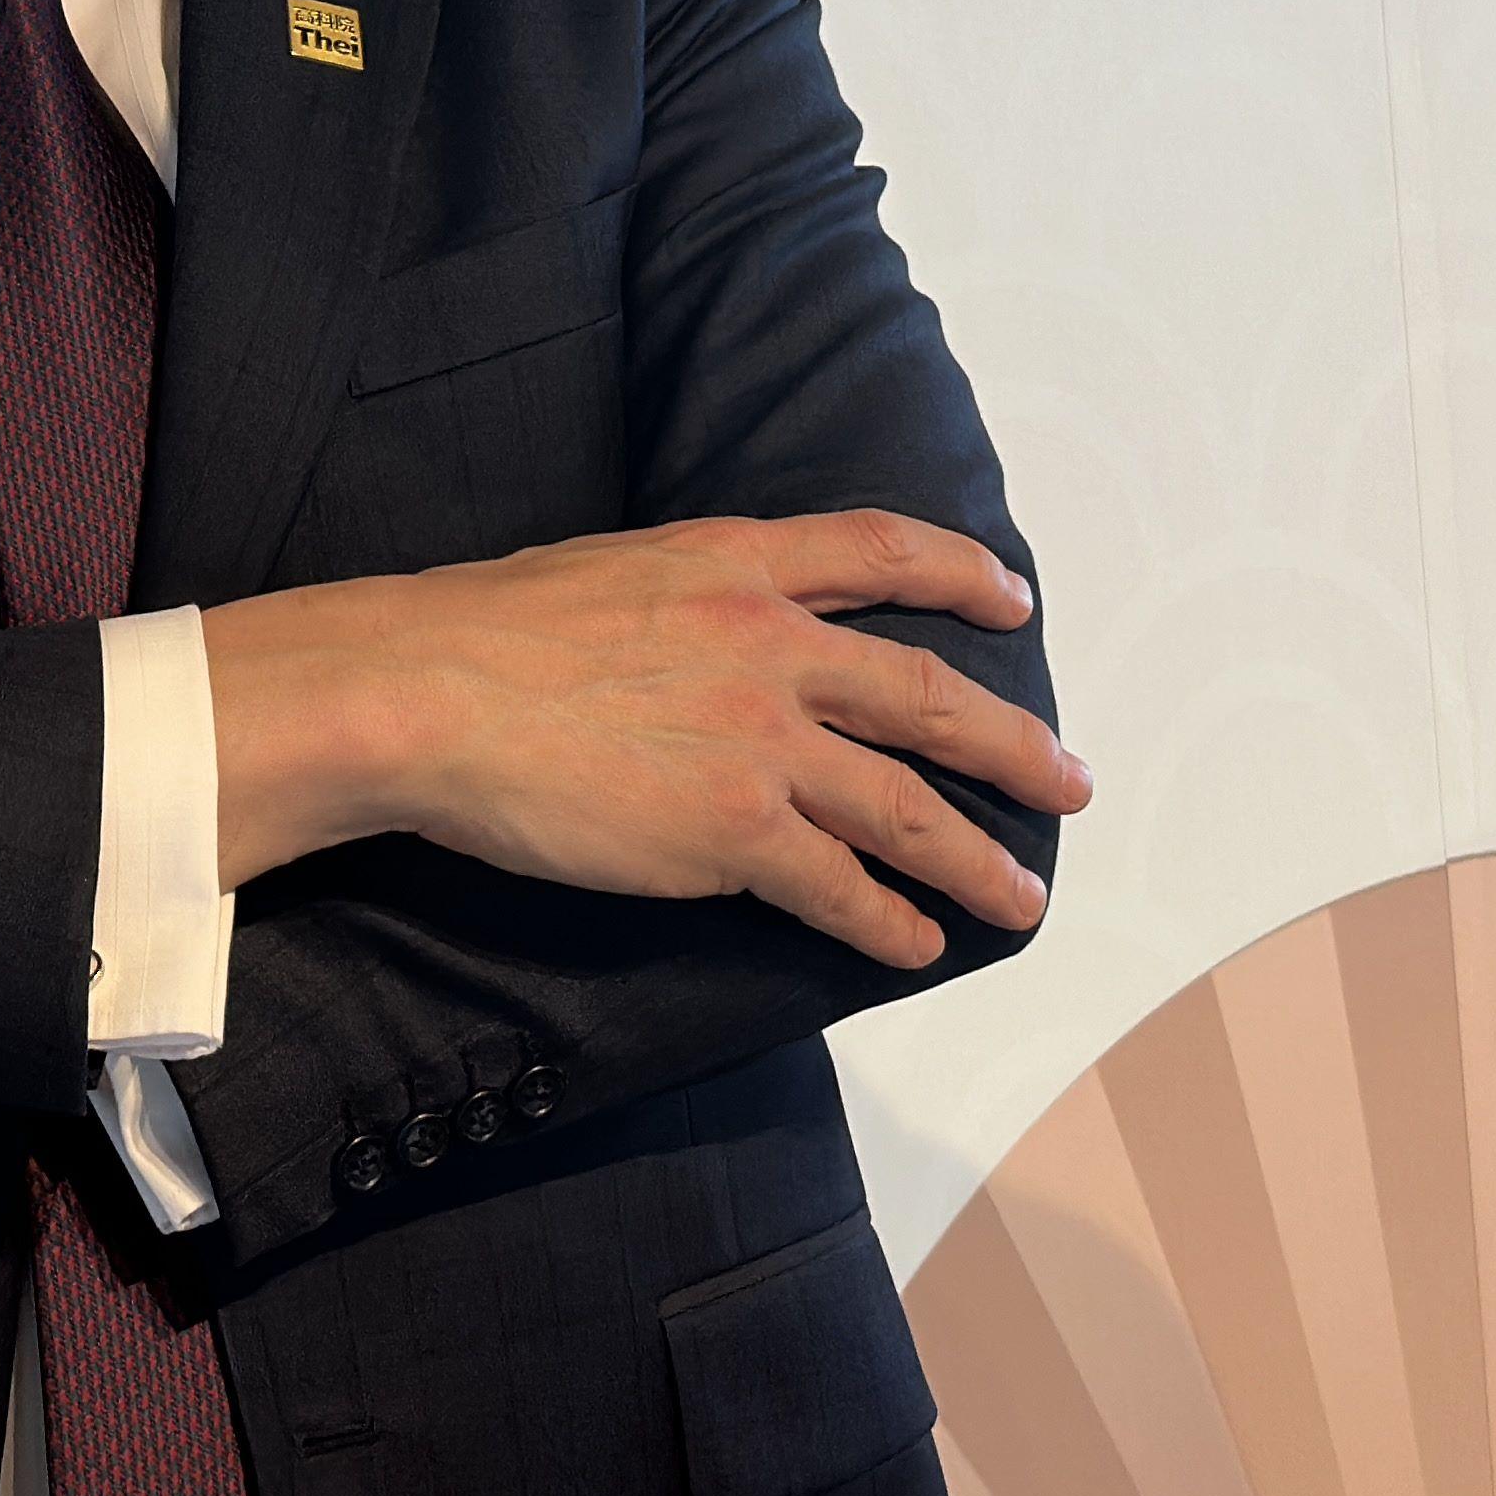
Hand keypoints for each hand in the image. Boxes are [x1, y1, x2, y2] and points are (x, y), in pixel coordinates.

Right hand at [202, 513, 1080, 967]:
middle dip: (1014, 745)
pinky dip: (887, 920)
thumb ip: (678, 599)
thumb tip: (695, 635)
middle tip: (1069, 781)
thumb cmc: (480, 633)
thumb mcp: (606, 569)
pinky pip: (839, 887)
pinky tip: (917, 944)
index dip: (959, 571)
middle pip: (931, 694)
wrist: (426, 692)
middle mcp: (770, 644)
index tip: (1013, 596)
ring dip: (976, 859)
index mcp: (733, 563)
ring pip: (908, 807)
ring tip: (1021, 898)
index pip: (878, 550)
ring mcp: (761, 741)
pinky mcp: (735, 831)